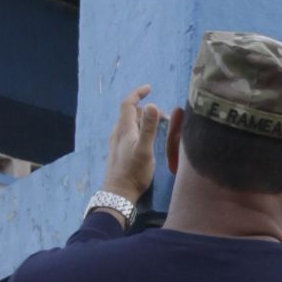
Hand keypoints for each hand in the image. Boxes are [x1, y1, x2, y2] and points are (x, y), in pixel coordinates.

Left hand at [102, 87, 162, 203]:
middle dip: (146, 109)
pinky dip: (139, 129)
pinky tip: (147, 140)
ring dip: (143, 120)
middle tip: (164, 117)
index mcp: (124, 129)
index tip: (149, 88)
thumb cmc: (133, 172)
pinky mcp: (119, 151)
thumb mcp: (144, 149)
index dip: (138, 93)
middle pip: (130, 113)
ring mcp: (117, 142)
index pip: (128, 104)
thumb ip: (149, 128)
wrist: (119, 193)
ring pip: (129, 123)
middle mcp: (118, 133)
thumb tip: (152, 105)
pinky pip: (129, 132)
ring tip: (159, 127)